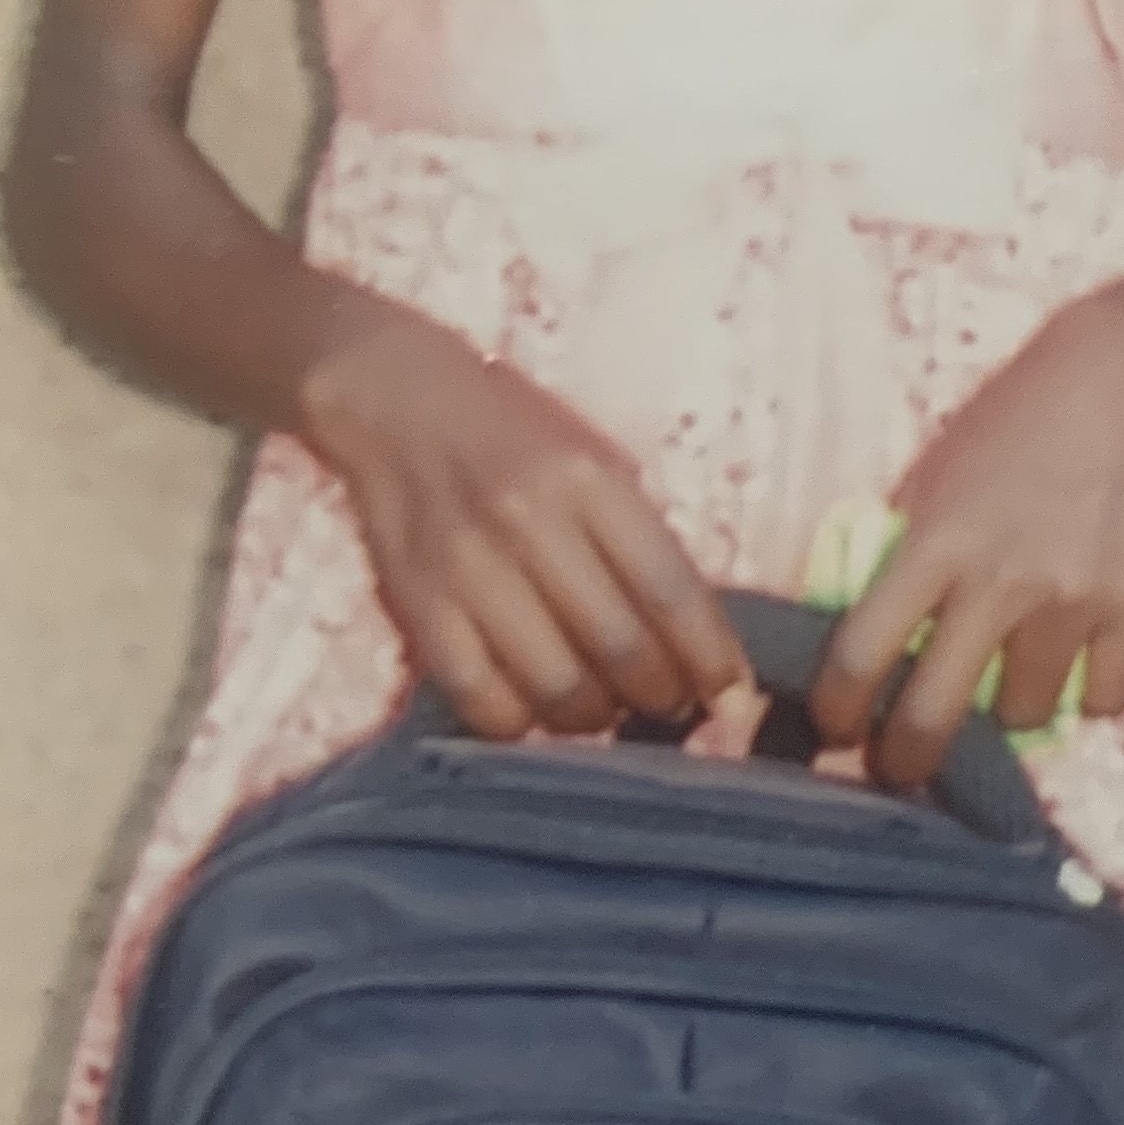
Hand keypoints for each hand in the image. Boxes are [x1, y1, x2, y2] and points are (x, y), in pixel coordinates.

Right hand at [295, 297, 745, 740]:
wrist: (394, 401)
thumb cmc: (515, 432)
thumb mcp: (595, 461)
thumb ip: (640, 542)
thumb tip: (692, 646)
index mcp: (587, 480)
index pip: (669, 589)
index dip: (709, 656)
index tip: (729, 692)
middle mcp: (529, 523)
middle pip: (619, 648)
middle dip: (661, 696)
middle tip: (669, 705)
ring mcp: (467, 570)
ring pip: (555, 687)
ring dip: (596, 717)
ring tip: (604, 707)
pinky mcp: (418, 609)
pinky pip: (482, 701)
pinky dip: (522, 724)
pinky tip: (536, 708)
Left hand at [809, 286, 1123, 789]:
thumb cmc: (1012, 424)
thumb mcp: (935, 478)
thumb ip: (909, 560)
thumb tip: (872, 652)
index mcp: (933, 542)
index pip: (859, 655)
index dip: (836, 713)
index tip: (835, 730)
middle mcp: (999, 579)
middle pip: (931, 715)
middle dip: (906, 759)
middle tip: (903, 765)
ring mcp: (1073, 598)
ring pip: (1026, 717)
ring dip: (1013, 708)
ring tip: (1015, 675)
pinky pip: (1108, 699)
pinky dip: (1093, 692)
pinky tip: (1083, 660)